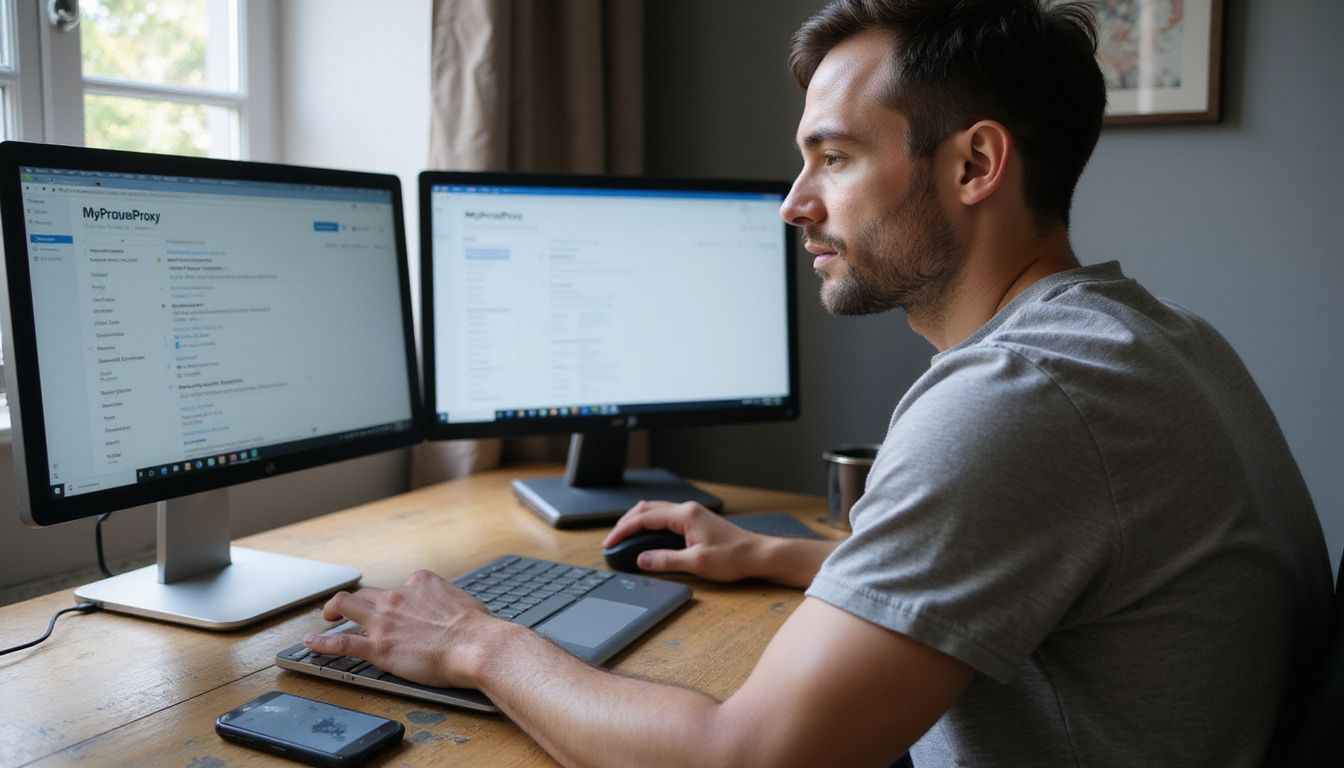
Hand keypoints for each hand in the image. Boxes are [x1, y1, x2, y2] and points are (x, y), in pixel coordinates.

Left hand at [303, 570, 506, 687]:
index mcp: (420, 582)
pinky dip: (322, 643)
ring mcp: (384, 621)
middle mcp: (397, 596)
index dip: (396, 601)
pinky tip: (311, 644)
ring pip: (345, 606)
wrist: (477, 645)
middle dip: (357, 601)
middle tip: (348, 610)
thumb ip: (448, 601)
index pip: (399, 588)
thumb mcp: (464, 601)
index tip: (397, 611)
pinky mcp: (379, 647)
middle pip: (367, 594)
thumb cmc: (477, 628)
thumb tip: (452, 610)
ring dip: (332, 610)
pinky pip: (341, 643)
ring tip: (325, 618)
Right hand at [602, 500, 768, 581]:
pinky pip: (666, 517)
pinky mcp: (696, 521)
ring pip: (656, 511)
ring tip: (624, 537)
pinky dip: (650, 524)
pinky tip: (646, 536)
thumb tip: (642, 560)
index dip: (623, 531)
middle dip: (626, 523)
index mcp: (685, 515)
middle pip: (647, 509)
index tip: (610, 543)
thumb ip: (665, 560)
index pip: (644, 518)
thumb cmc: (733, 557)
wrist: (758, 555)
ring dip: (637, 522)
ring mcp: (692, 514)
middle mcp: (687, 510)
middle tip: (612, 540)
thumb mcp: (696, 563)